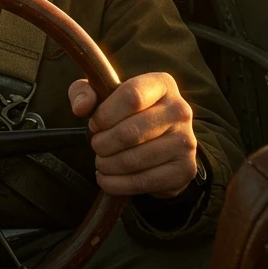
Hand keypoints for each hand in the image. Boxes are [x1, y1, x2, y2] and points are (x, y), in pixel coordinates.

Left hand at [68, 72, 196, 198]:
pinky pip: (142, 182)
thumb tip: (81, 107)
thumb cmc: (126, 114)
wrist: (159, 142)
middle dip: (102, 144)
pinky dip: (116, 184)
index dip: (105, 114)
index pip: (132, 96)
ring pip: (133, 160)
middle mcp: (180, 110)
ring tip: (101, 161)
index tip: (94, 124)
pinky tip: (108, 178)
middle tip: (96, 146)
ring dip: (107, 164)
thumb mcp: (102, 95)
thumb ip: (83, 92)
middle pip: (130, 132)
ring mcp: (186, 142)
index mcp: (162, 84)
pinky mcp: (184, 170)